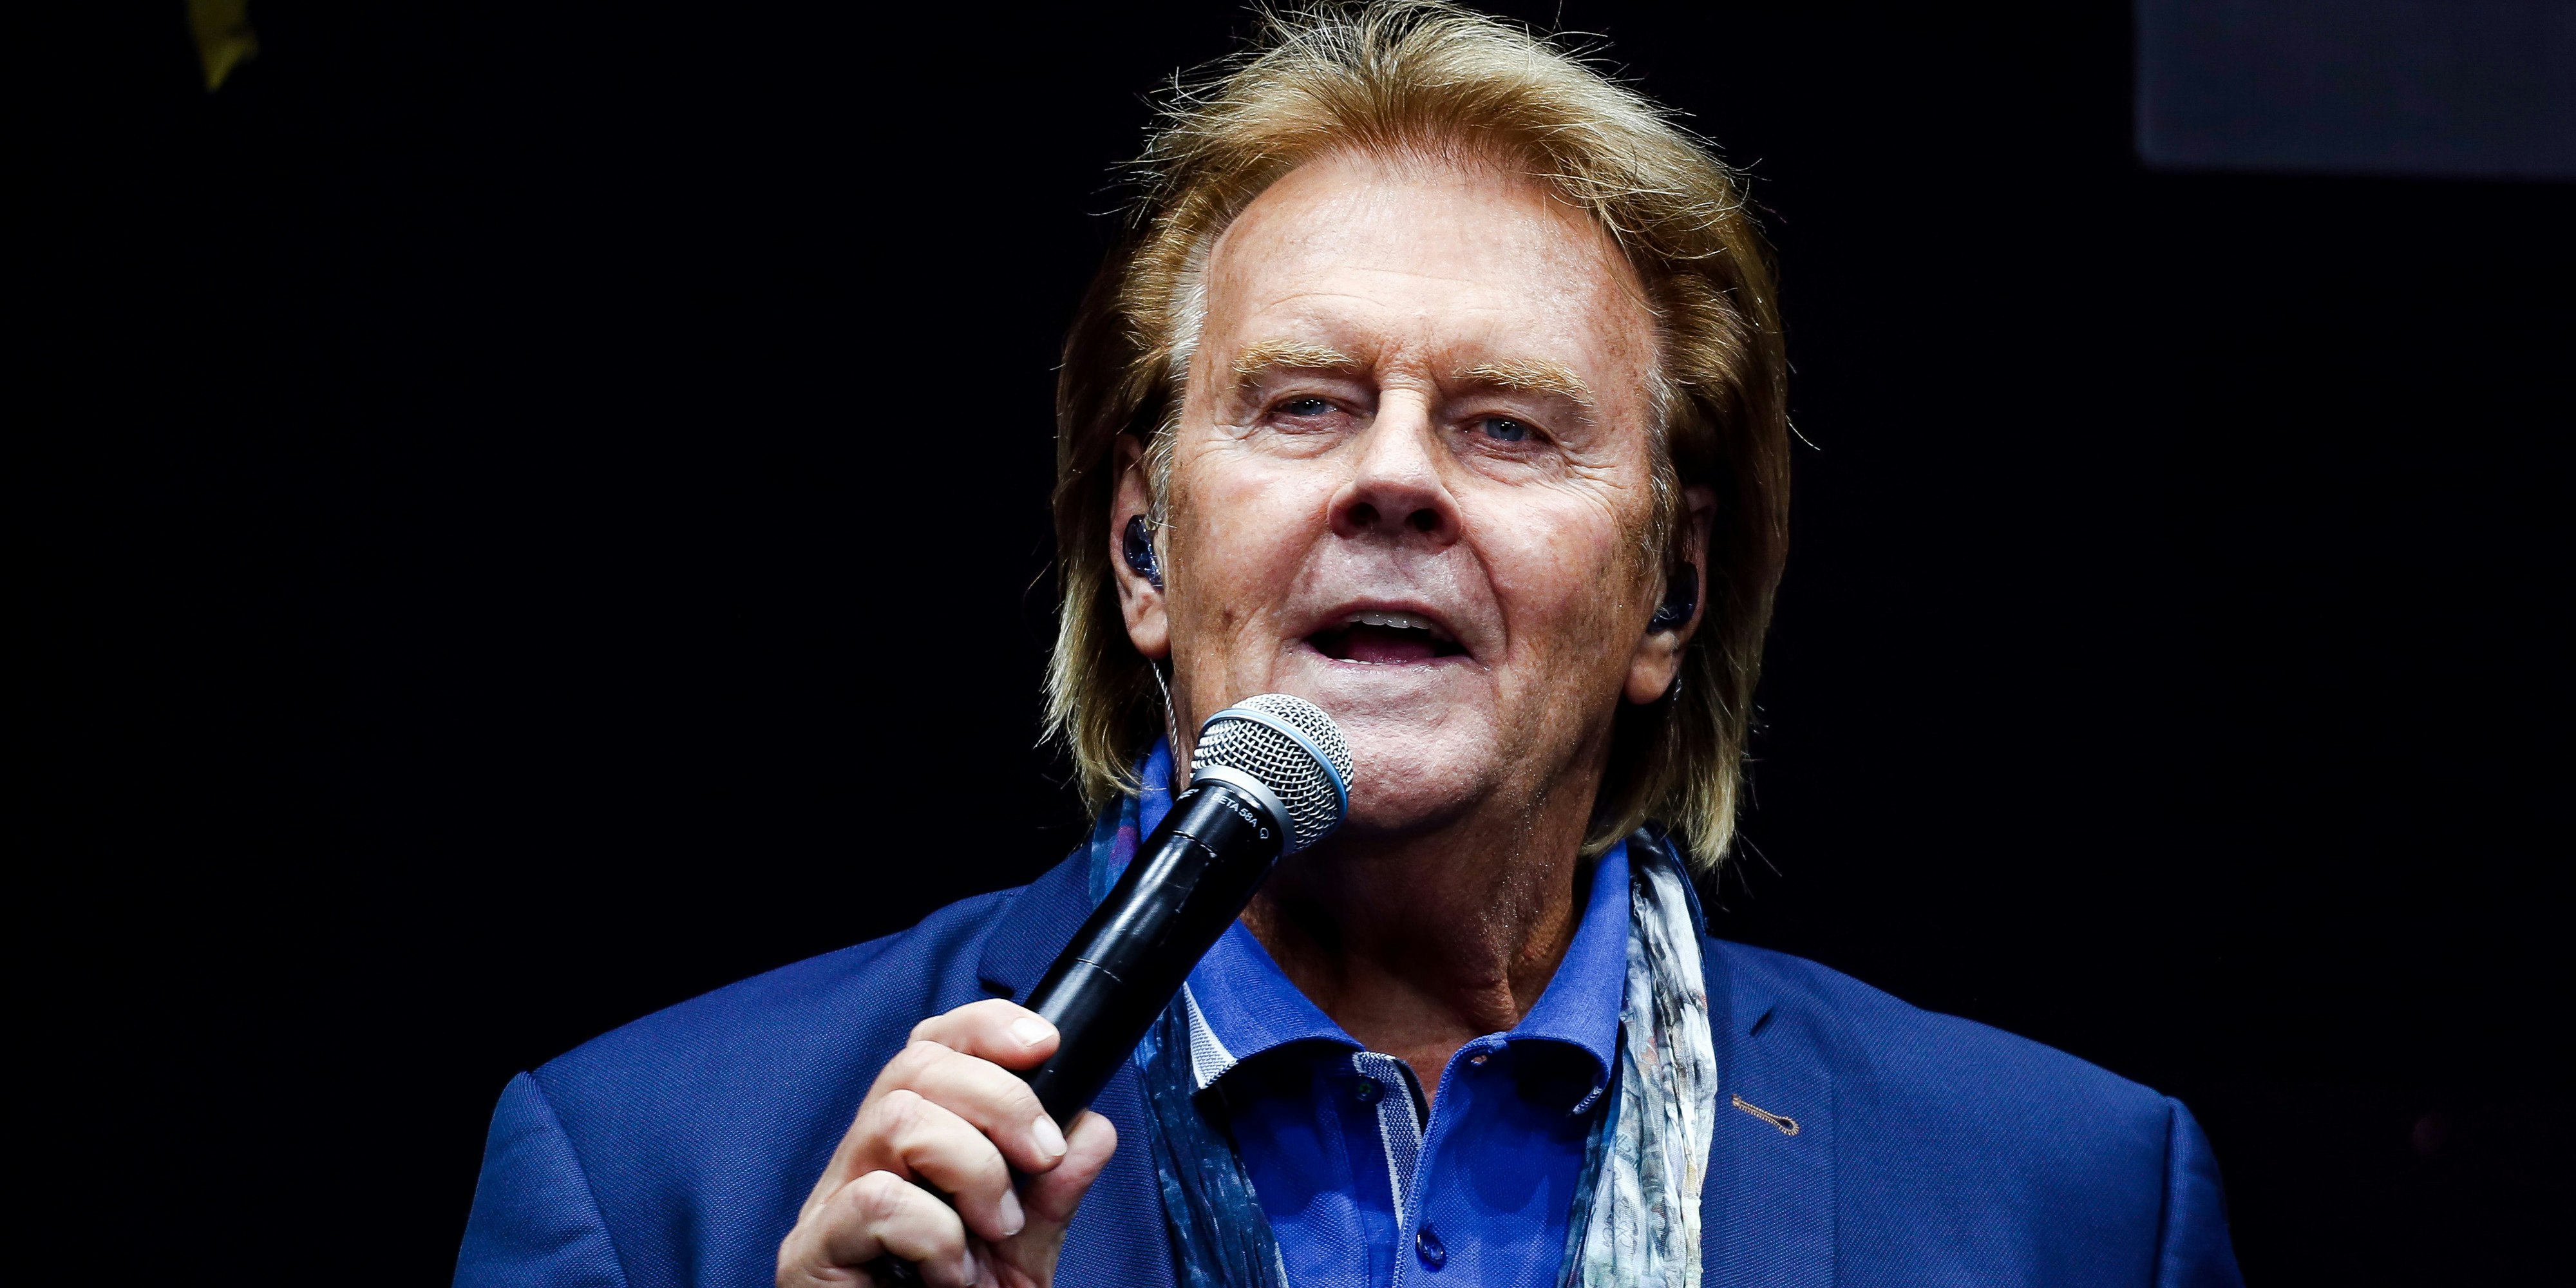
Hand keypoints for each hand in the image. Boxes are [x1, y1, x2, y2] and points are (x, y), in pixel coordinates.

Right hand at [776, 999, 1117, 1286]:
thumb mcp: (1026, 1252)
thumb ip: (1055, 1193)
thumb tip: (1091, 1128)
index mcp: (912, 1144)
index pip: (932, 1044)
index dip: (986, 1027)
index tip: (1047, 1045)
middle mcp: (863, 1159)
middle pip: (916, 1063)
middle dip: (1001, 1099)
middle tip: (1039, 1161)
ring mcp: (830, 1203)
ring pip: (896, 1118)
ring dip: (971, 1166)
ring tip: (993, 1230)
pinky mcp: (811, 1252)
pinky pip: (875, 1202)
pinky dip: (934, 1231)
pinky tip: (950, 1273)